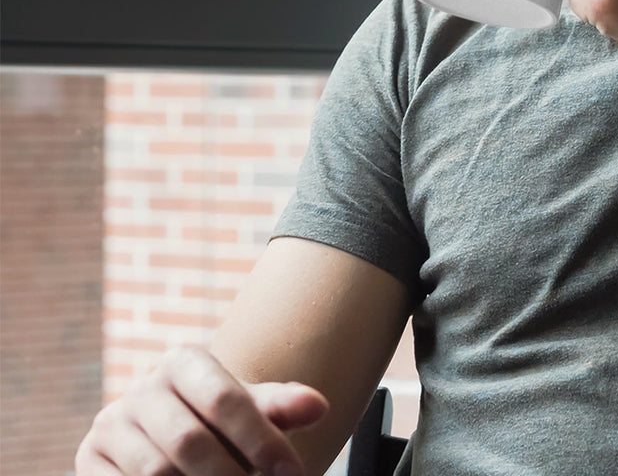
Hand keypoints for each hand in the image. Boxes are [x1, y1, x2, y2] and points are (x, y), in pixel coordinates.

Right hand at [75, 345, 327, 475]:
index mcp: (185, 361)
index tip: (292, 473)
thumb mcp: (252, 408)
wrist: (172, 431)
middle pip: (189, 442)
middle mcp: (143, 387)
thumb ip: (282, 406)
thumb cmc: (223, 420)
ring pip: (154, 473)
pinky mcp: (88, 460)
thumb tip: (319, 406)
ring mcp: (110, 423)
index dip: (261, 440)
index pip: (225, 400)